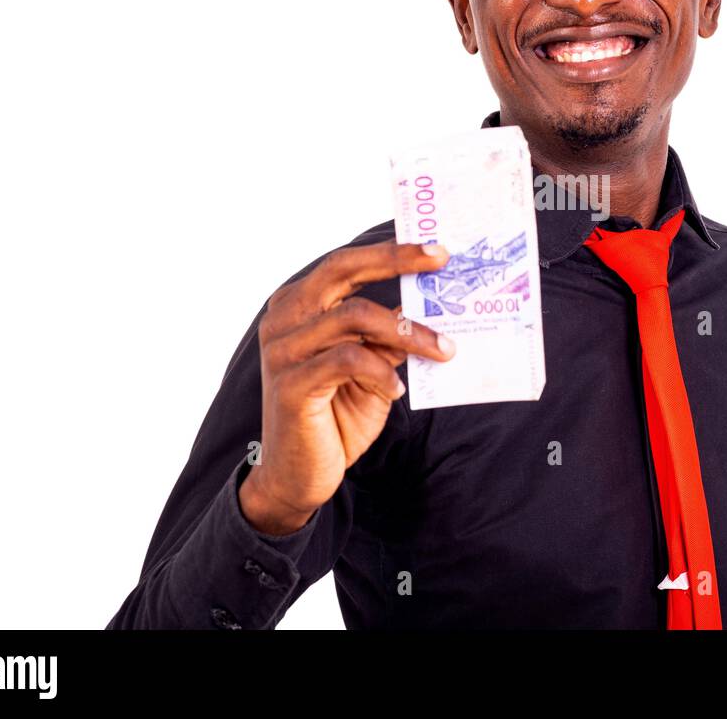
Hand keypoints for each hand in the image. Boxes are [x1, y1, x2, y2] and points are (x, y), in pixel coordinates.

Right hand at [239, 240, 453, 533]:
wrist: (299, 476)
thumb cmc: (335, 415)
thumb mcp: (371, 368)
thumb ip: (388, 337)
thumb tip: (431, 306)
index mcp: (300, 306)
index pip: (346, 264)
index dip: (391, 252)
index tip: (437, 250)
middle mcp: (284, 318)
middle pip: (341, 269)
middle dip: (395, 260)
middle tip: (441, 261)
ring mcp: (283, 350)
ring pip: (354, 316)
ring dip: (409, 332)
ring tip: (443, 350)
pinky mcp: (290, 383)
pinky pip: (347, 359)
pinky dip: (381, 371)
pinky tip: (397, 390)